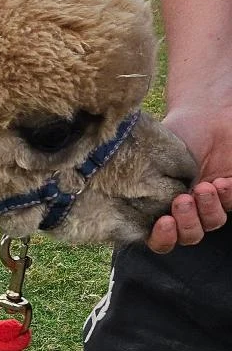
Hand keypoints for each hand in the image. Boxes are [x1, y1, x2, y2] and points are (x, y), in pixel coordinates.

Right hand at [146, 105, 231, 251]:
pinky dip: (227, 196)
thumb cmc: (172, 134)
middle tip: (182, 200)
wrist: (204, 112)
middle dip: (187, 224)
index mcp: (160, 207)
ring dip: (208, 211)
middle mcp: (184, 209)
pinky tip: (220, 182)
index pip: (160, 238)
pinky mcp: (229, 189)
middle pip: (188, 236)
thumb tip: (127, 208)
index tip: (163, 222)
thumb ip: (142, 187)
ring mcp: (209, 200)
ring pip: (211, 224)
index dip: (162, 238)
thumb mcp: (151, 162)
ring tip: (204, 187)